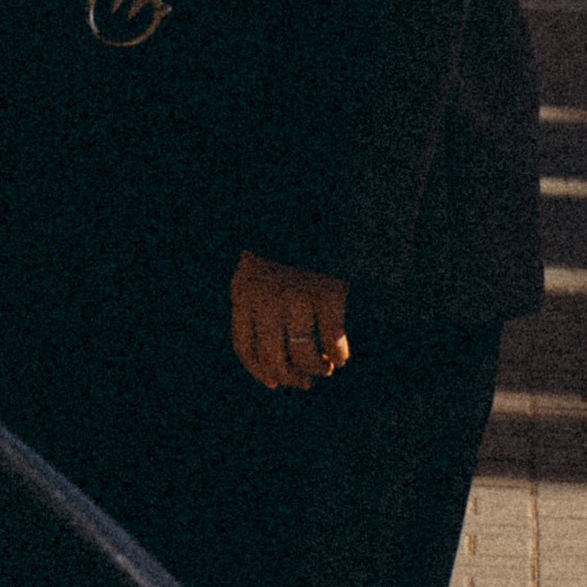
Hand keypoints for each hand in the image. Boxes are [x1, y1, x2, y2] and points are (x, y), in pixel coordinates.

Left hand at [231, 251, 349, 392]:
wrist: (315, 202)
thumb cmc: (287, 239)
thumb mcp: (258, 263)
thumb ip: (256, 297)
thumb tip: (269, 347)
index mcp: (244, 290)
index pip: (245, 346)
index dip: (259, 371)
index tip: (274, 383)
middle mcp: (266, 298)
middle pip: (274, 357)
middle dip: (290, 377)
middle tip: (305, 382)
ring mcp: (297, 296)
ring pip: (304, 353)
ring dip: (317, 368)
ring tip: (326, 367)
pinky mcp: (328, 292)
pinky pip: (333, 338)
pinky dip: (339, 353)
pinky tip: (341, 355)